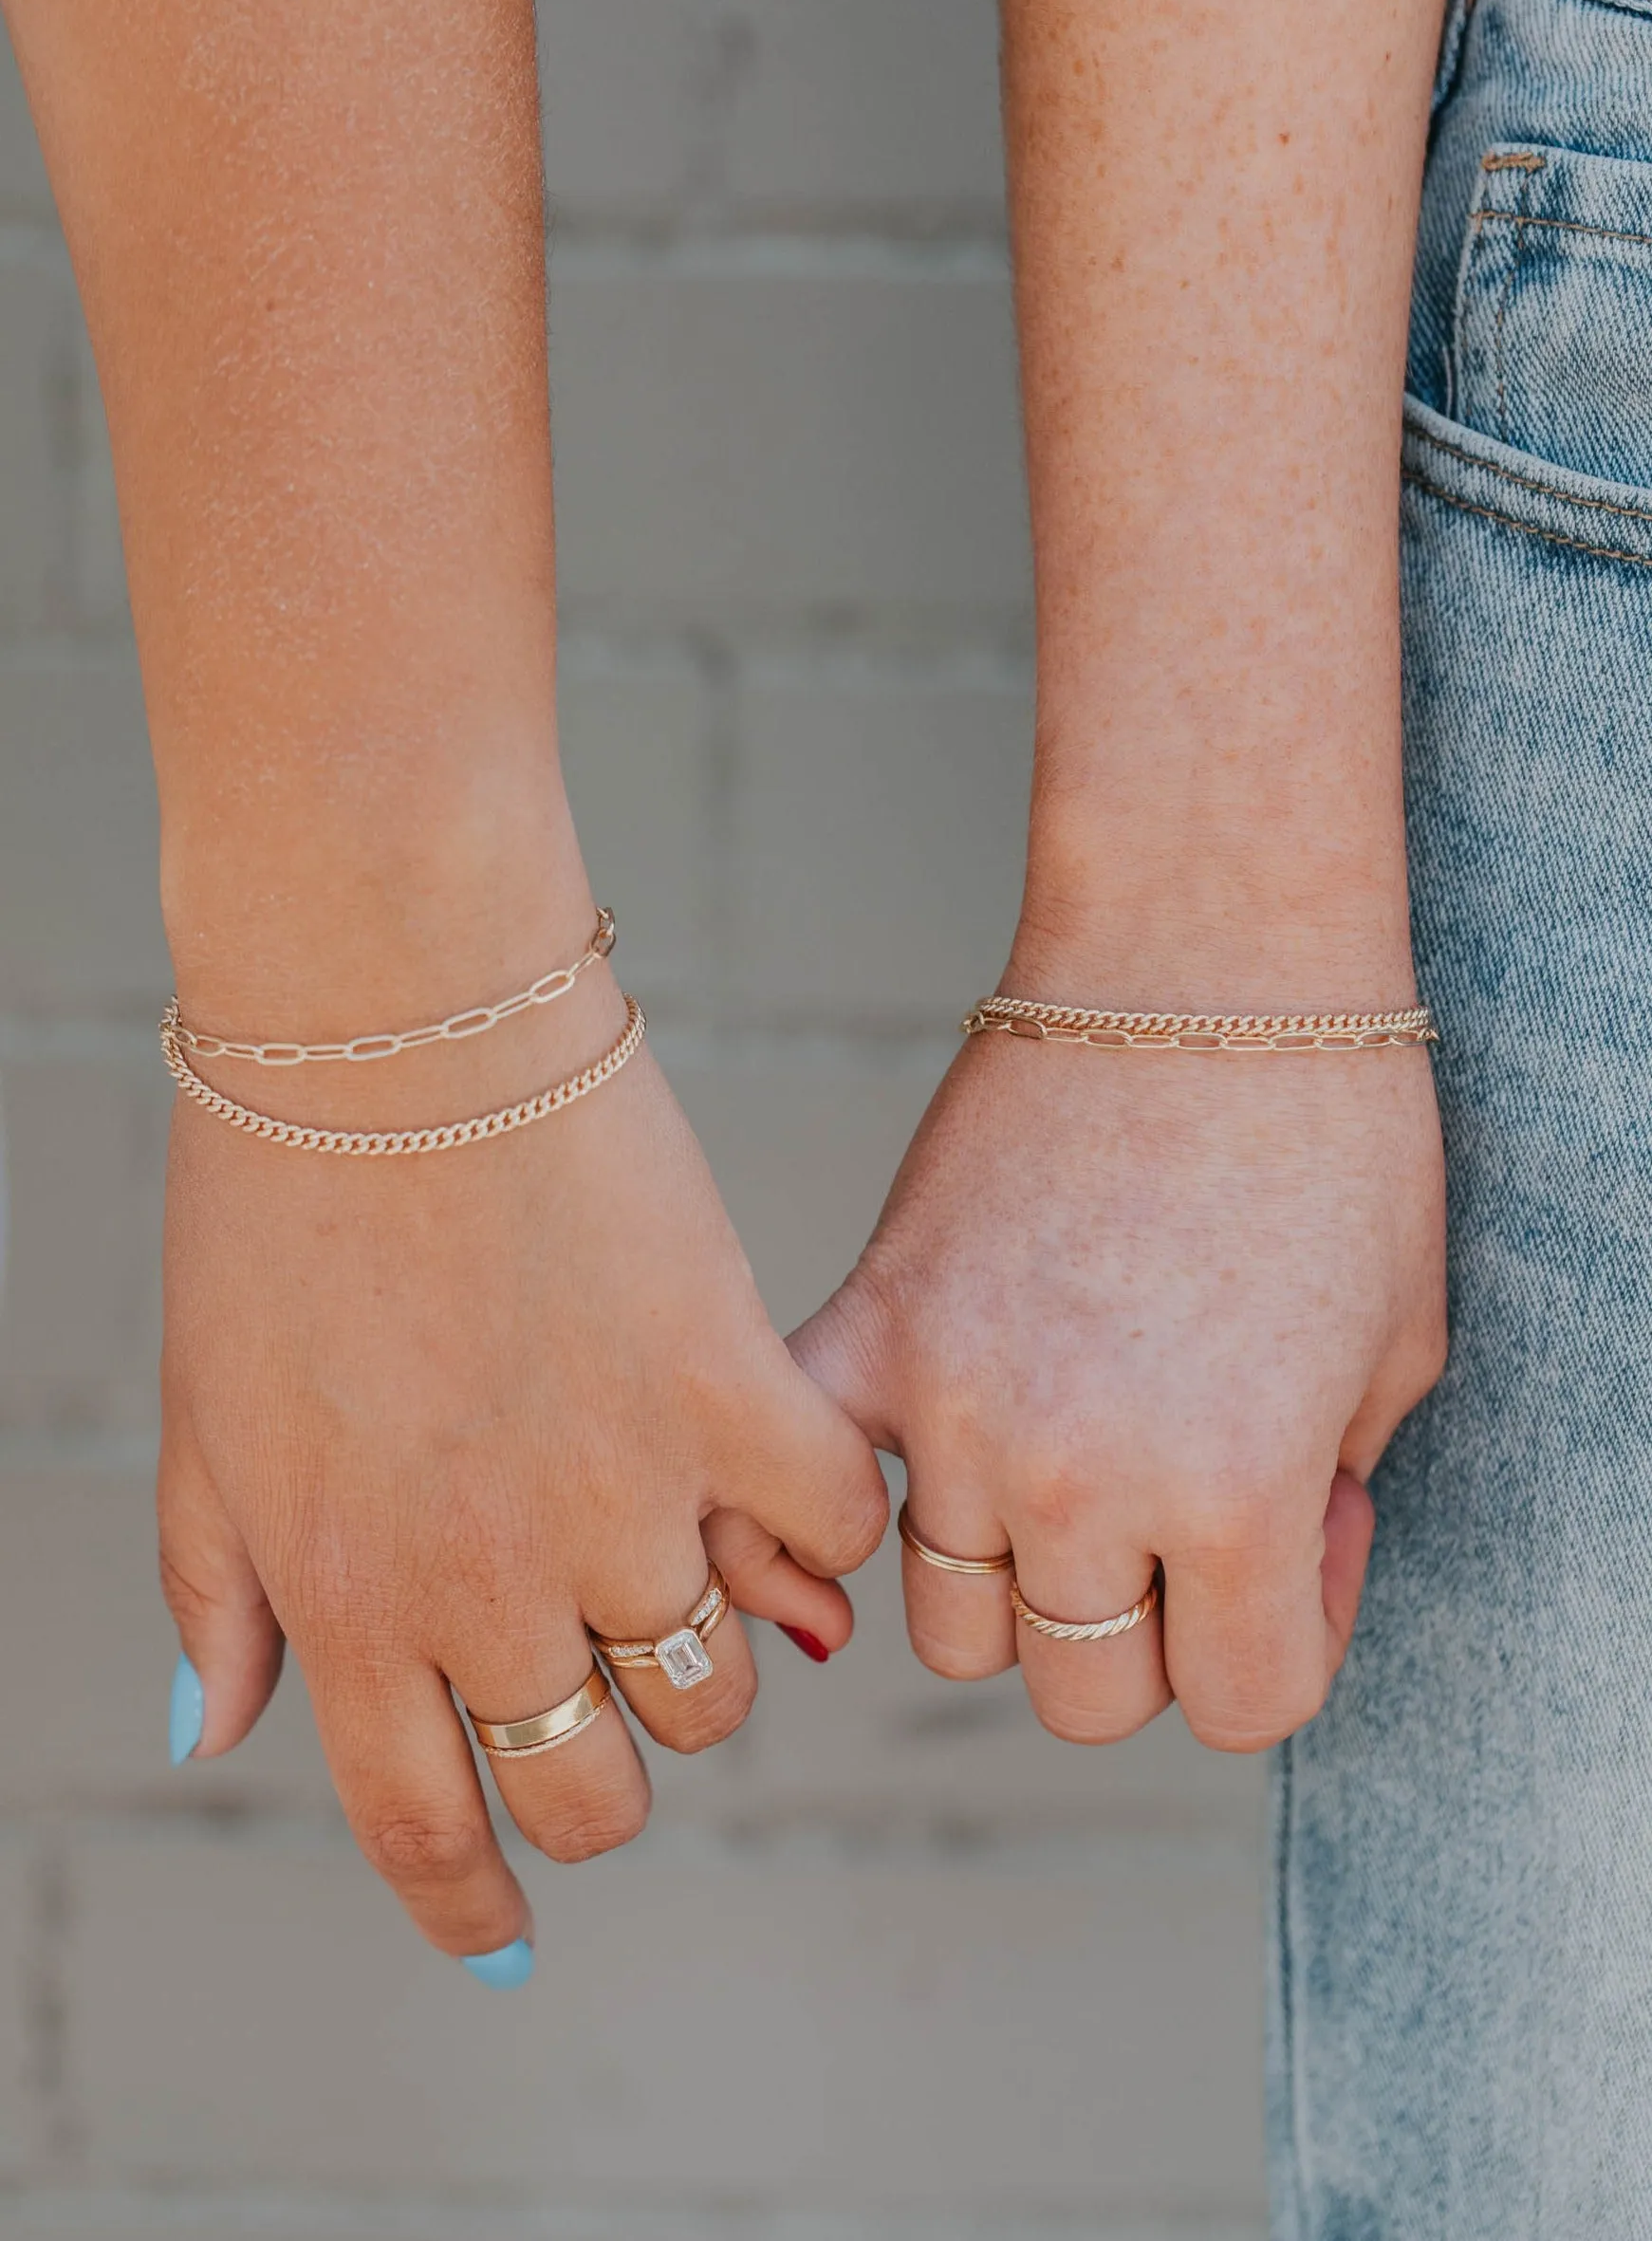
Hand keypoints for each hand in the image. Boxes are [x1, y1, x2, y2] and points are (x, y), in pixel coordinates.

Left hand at [159, 955, 885, 1963]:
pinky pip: (834, 1530)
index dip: (472, 1903)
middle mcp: (487, 1585)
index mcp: (348, 1601)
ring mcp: (621, 1496)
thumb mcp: (206, 1421)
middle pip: (593, 1787)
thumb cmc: (279, 1202)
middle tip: (602, 1682)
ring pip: (722, 1680)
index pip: (425, 1826)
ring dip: (707, 1636)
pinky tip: (768, 1447)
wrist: (389, 1018)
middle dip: (602, 1770)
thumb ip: (220, 1598)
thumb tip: (222, 1739)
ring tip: (674, 1527)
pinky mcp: (730, 1391)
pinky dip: (816, 1514)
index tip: (504, 1933)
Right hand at [792, 1004, 1444, 1749]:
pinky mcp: (871, 1327)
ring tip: (1066, 1463)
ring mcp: (956, 1407)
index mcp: (1233, 1494)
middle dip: (1149, 1629)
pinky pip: (808, 1492)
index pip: (1242, 1708)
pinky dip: (841, 1505)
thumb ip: (1323, 1510)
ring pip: (951, 1628)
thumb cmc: (1333, 1140)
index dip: (1285, 1636)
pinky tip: (912, 1461)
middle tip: (1176, 1511)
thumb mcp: (1395, 1356)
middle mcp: (1079, 1478)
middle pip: (1082, 1695)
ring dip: (1016, 1580)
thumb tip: (1253, 1578)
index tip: (1296, 1535)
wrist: (1202, 963)